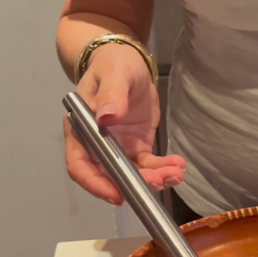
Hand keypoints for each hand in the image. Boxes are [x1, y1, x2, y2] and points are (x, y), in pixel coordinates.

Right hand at [64, 43, 184, 203]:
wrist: (128, 61)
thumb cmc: (113, 64)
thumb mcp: (113, 74)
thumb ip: (110, 95)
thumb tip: (107, 118)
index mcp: (81, 129)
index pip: (80, 165)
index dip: (95, 184)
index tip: (117, 195)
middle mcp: (96, 145)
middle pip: (109, 175)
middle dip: (134, 183)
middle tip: (159, 181)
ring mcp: (117, 148)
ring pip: (132, 174)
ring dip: (153, 179)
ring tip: (175, 174)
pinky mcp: (136, 146)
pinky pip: (148, 164)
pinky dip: (162, 168)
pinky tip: (178, 166)